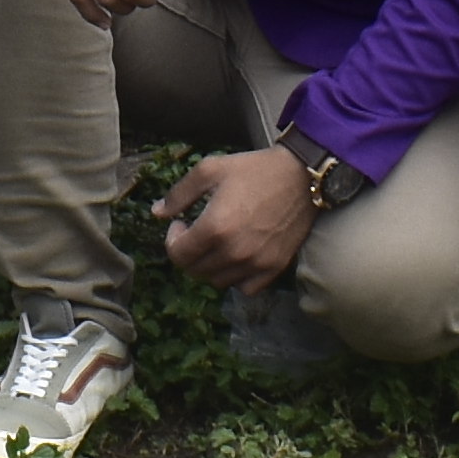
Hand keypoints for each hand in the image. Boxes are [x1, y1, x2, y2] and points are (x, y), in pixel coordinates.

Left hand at [155, 144, 314, 290]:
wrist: (301, 176)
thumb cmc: (254, 169)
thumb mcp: (210, 170)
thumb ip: (179, 194)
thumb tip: (157, 213)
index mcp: (215, 227)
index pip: (178, 255)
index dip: (172, 240)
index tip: (180, 224)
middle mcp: (234, 251)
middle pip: (195, 270)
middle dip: (188, 253)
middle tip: (195, 233)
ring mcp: (256, 263)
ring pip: (217, 281)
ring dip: (209, 266)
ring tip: (216, 243)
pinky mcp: (274, 268)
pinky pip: (245, 289)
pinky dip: (235, 278)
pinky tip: (236, 257)